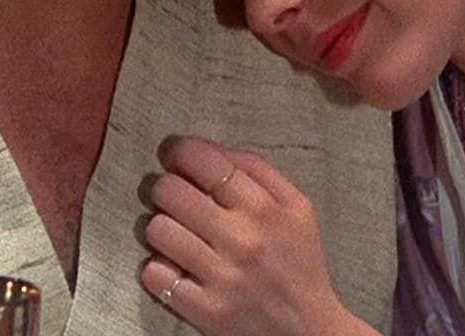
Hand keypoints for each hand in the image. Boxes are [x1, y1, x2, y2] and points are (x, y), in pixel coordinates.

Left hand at [139, 137, 372, 335]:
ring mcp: (221, 278)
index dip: (179, 152)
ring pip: (157, 229)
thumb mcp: (297, 207)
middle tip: (171, 197)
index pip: (202, 161)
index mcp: (264, 208)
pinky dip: (157, 267)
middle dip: (164, 188)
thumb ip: (258, 169)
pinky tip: (174, 266)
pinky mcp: (205, 311)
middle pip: (170, 191)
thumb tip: (210, 148)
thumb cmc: (299, 262)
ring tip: (172, 232)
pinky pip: (154, 274)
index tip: (176, 158)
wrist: (310, 330)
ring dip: (159, 227)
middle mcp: (242, 240)